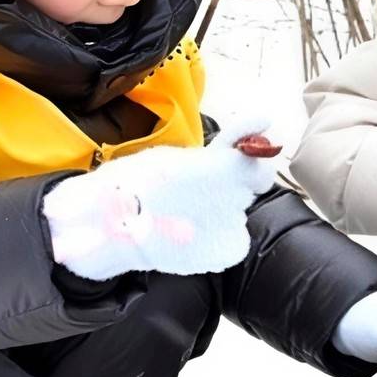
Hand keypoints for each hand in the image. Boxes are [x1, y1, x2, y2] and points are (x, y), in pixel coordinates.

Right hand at [44, 122, 282, 280]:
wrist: (112, 226)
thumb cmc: (139, 183)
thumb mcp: (179, 156)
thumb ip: (224, 149)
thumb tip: (263, 122)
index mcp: (222, 169)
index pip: (260, 164)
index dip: (250, 163)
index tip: (236, 163)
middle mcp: (235, 201)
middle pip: (246, 191)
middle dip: (228, 189)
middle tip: (193, 194)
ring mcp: (232, 230)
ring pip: (235, 215)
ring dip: (217, 214)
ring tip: (181, 215)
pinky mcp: (227, 254)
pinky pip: (232, 241)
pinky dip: (216, 239)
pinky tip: (189, 234)